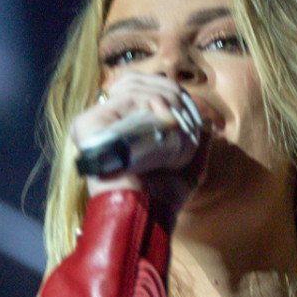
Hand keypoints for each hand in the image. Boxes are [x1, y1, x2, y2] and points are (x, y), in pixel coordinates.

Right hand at [69, 73, 206, 206]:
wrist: (145, 215)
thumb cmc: (162, 199)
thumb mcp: (187, 171)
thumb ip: (197, 149)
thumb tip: (208, 128)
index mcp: (121, 127)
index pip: (141, 88)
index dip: (169, 90)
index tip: (191, 108)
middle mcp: (105, 121)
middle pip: (137, 81)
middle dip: (170, 89)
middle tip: (187, 111)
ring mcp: (95, 122)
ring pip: (133, 85)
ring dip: (164, 95)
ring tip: (176, 117)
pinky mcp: (88, 124)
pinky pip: (124, 97)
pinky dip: (151, 99)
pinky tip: (166, 116)